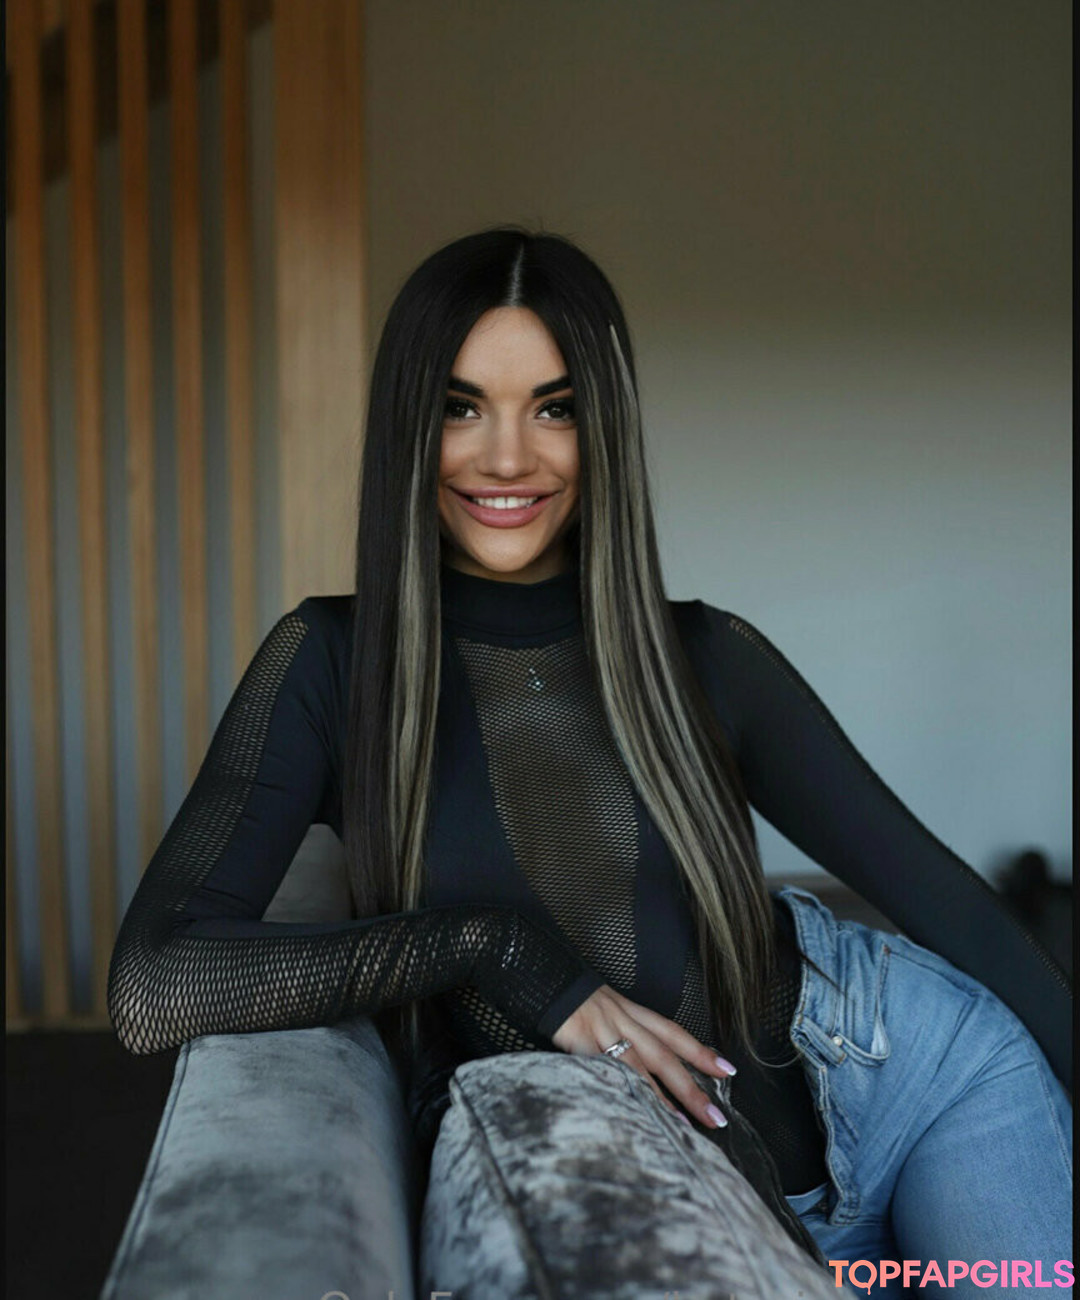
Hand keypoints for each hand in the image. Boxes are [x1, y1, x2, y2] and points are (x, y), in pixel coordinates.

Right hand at [550, 983, 735, 1128]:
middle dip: (691, 1088)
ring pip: (639, 1067)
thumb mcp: (608, 1007)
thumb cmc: (575, 998)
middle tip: (715, 1116)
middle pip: (664, 1056)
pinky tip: (630, 1110)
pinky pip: (603, 1069)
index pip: (674, 1033)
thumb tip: (646, 1063)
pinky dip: (619, 1089)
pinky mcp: (580, 1042)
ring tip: (680, 1125)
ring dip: (661, 1098)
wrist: (544, 977)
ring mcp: (603, 1032)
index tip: (728, 1072)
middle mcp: (624, 1021)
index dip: (702, 1052)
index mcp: (632, 1012)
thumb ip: (626, 1030)